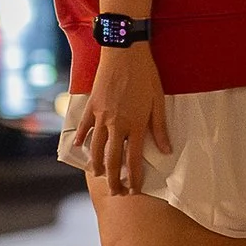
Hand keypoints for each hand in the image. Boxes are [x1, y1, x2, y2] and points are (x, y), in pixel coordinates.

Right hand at [76, 44, 168, 196]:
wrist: (124, 53)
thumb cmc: (146, 75)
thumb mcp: (158, 101)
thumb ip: (160, 128)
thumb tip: (166, 151)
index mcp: (135, 124)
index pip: (134, 159)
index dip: (135, 177)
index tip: (134, 190)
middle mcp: (116, 124)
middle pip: (113, 158)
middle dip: (114, 178)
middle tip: (116, 192)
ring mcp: (101, 115)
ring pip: (97, 146)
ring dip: (97, 164)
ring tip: (99, 176)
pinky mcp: (92, 105)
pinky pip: (85, 127)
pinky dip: (82, 139)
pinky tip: (80, 149)